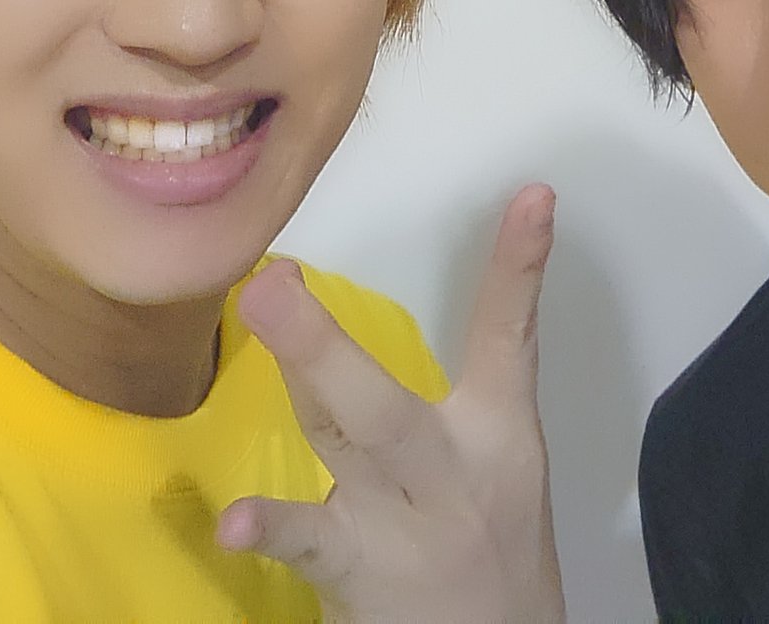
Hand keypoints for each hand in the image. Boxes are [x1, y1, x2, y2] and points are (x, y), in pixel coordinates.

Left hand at [217, 184, 564, 623]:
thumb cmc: (483, 534)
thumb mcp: (492, 456)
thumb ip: (421, 392)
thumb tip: (311, 321)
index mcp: (494, 431)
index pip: (509, 336)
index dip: (520, 267)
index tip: (532, 195)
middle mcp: (449, 470)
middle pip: (387, 404)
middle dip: (329, 342)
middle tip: (277, 278)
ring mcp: (402, 525)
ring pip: (350, 445)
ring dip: (305, 377)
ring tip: (262, 311)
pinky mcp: (360, 574)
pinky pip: (315, 546)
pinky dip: (277, 530)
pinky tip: (236, 521)